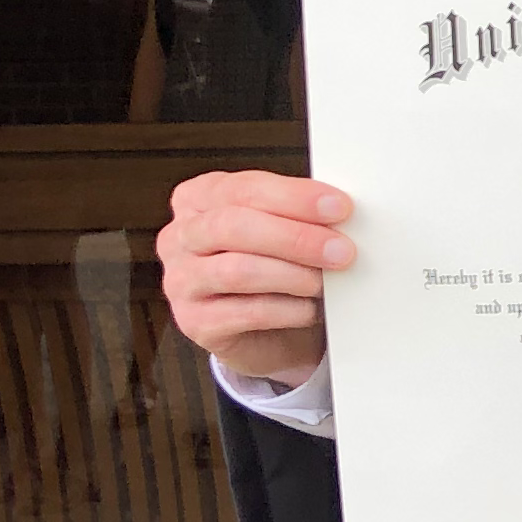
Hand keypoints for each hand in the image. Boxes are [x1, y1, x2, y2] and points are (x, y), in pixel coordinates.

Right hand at [161, 168, 354, 384]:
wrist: (265, 333)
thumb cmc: (273, 268)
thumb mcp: (278, 229)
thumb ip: (296, 214)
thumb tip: (339, 211)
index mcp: (198, 198)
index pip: (244, 189)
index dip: (295, 197)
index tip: (340, 206)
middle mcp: (180, 237)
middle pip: (234, 227)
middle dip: (296, 237)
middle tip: (341, 250)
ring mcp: (180, 281)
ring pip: (238, 271)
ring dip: (294, 275)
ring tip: (324, 282)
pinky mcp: (193, 323)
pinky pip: (246, 313)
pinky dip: (287, 310)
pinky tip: (308, 309)